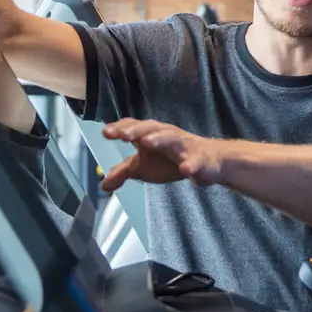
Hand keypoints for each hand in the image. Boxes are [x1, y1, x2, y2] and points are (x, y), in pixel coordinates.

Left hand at [100, 120, 224, 191]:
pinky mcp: (200, 160)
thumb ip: (123, 172)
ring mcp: (185, 146)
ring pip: (172, 139)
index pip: (134, 127)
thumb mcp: (143, 167)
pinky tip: (186, 169)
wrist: (208, 161)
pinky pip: (196, 162)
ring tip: (146, 143)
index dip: (120, 128)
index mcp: (152, 134)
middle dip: (136, 130)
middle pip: (151, 128)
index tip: (106, 133)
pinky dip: (191, 164)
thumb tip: (103, 185)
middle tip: (123, 135)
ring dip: (159, 139)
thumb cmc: (171, 160)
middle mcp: (167, 135)